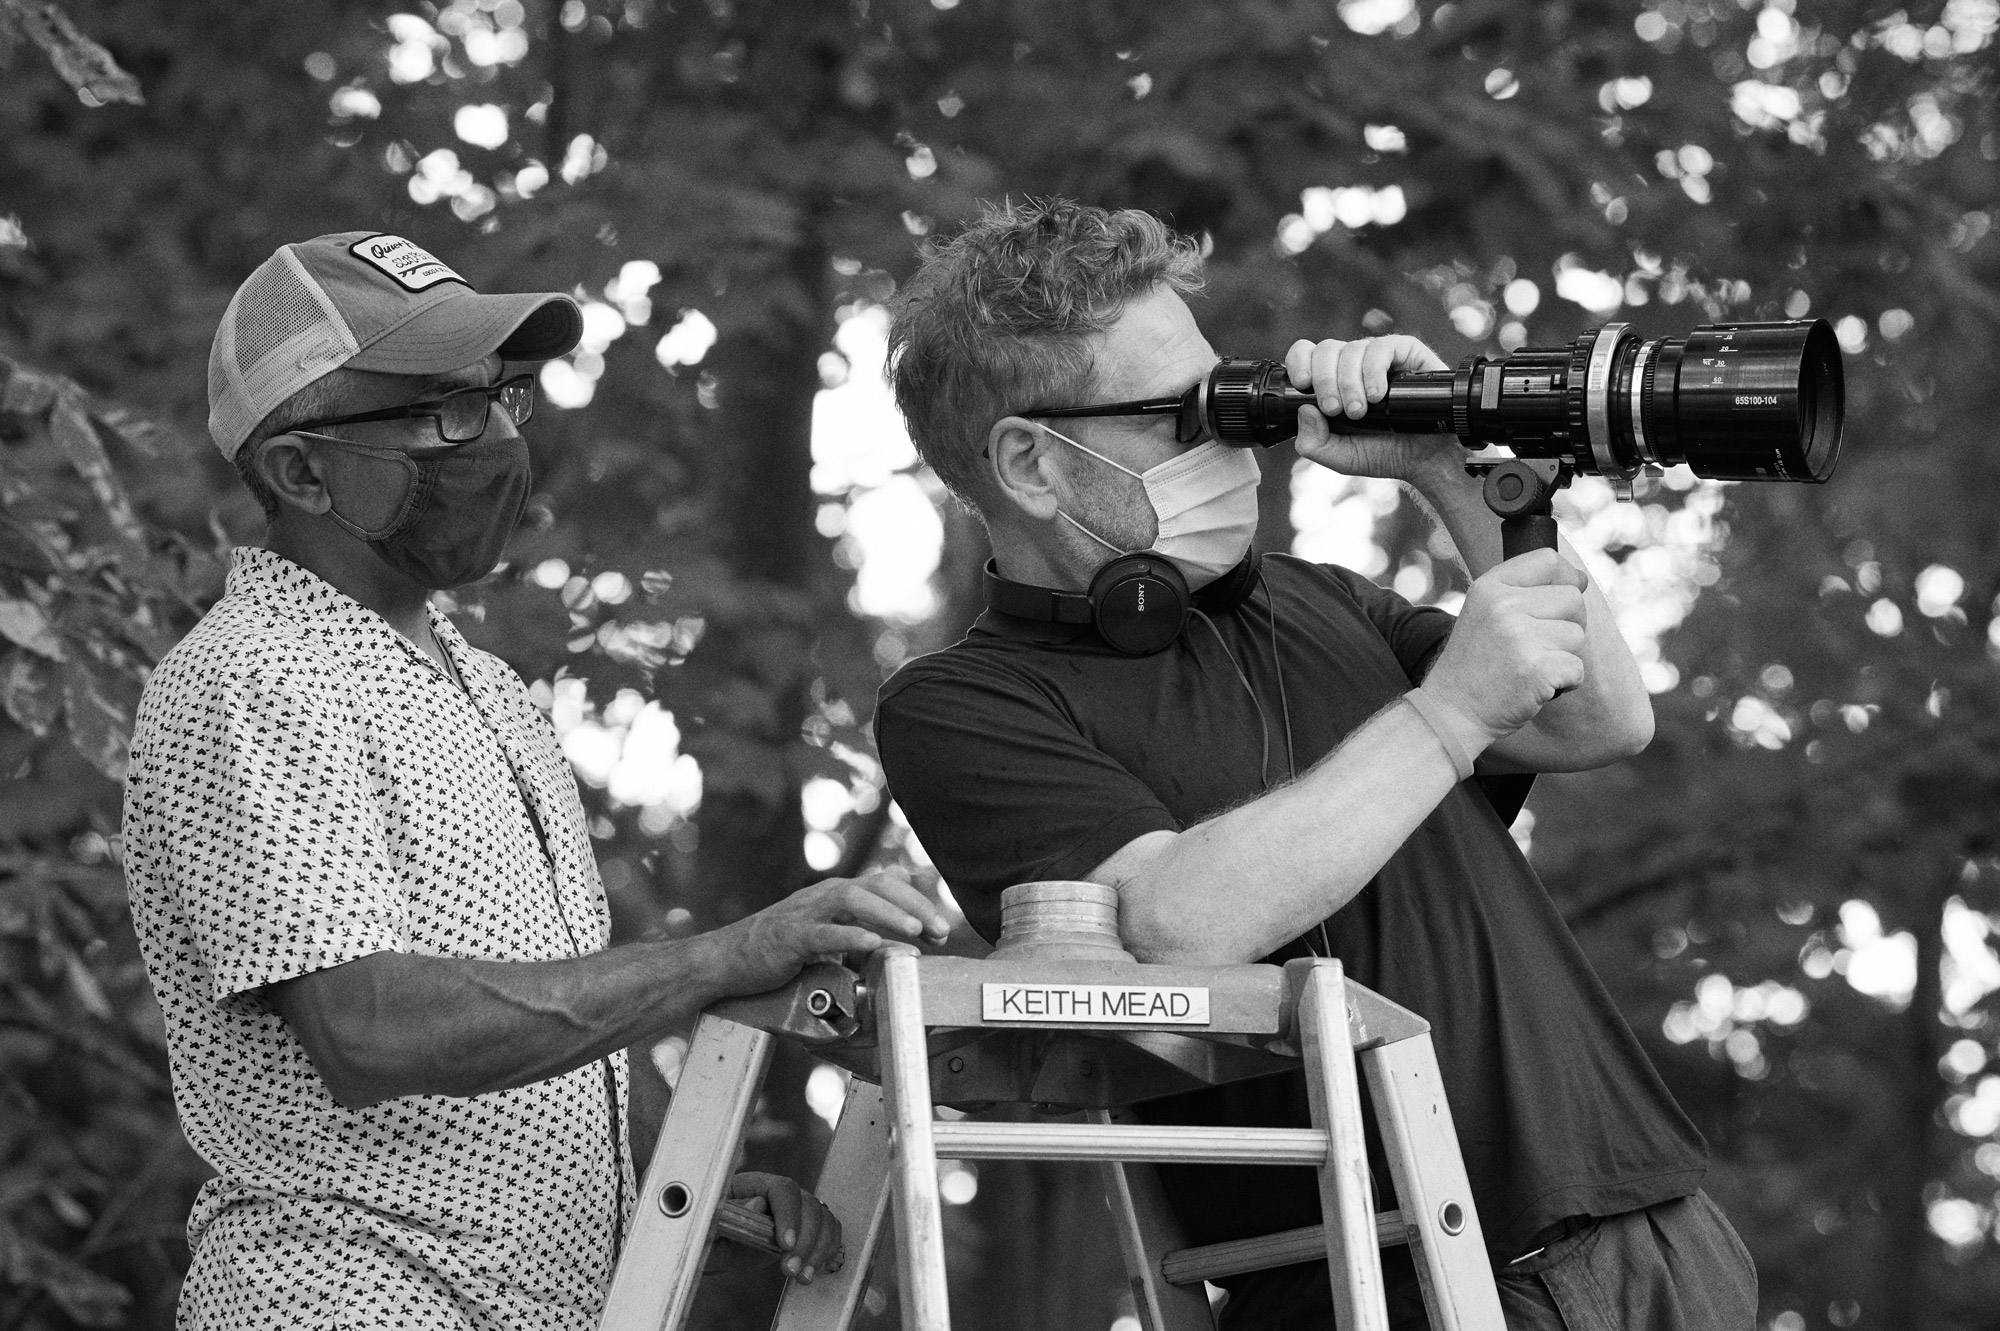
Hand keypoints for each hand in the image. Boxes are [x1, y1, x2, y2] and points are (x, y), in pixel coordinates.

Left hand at [704, 1172, 844, 1282]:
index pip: (782, 1189)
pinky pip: (827, 1232)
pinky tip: (812, 1270)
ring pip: (822, 1218)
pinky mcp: (803, 1229)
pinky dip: (825, 1251)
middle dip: (805, 1239)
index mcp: (753, 1184)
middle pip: (808, 1204)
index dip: (788, 1214)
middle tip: (790, 1269)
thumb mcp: (709, 1230)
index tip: (785, 1243)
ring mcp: (794, 1210)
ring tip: (802, 1276)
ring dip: (818, 1248)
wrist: (715, 1250)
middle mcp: (779, 1193)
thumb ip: (728, 1216)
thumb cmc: (708, 1236)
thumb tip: (757, 1205)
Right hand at [716, 869, 949, 996]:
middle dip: (913, 905)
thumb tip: (895, 927)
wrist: (728, 960)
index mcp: (835, 894)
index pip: (885, 885)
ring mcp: (805, 913)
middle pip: (875, 886)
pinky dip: (849, 935)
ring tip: (913, 931)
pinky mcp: (789, 937)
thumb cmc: (779, 949)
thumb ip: (855, 927)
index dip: (917, 902)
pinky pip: (823, 932)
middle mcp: (823, 896)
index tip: (941, 930)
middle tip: (940, 931)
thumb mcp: (825, 934)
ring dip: (887, 913)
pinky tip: (871, 944)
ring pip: (852, 900)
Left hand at [1286, 335, 1458, 484]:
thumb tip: (1304, 409)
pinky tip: (1377, 394)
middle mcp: (1352, 364)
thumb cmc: (1383, 453)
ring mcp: (1378, 356)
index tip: (1303, 384)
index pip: (1306, 353)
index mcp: (1331, 381)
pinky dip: (1374, 370)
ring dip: (1350, 382)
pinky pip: (1382, 347)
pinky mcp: (1406, 352)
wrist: (1425, 458)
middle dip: (1325, 381)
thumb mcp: (1339, 457)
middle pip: (1325, 349)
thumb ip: (1313, 443)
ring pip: (1352, 349)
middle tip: (1335, 410)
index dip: (1299, 362)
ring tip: (1360, 411)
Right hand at [1417, 549, 1589, 749]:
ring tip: (1530, 668)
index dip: (1567, 577)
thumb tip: (1580, 580)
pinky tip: (1536, 688)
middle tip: (1539, 647)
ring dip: (1563, 657)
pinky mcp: (1537, 669)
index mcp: (1489, 587)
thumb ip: (1521, 592)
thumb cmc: (1474, 665)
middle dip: (1568, 625)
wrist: (1450, 712)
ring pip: (1577, 635)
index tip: (1566, 595)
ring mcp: (1520, 637)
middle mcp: (1504, 606)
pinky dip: (1565, 684)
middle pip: (1573, 599)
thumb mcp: (1484, 613)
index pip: (1547, 559)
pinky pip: (1577, 669)